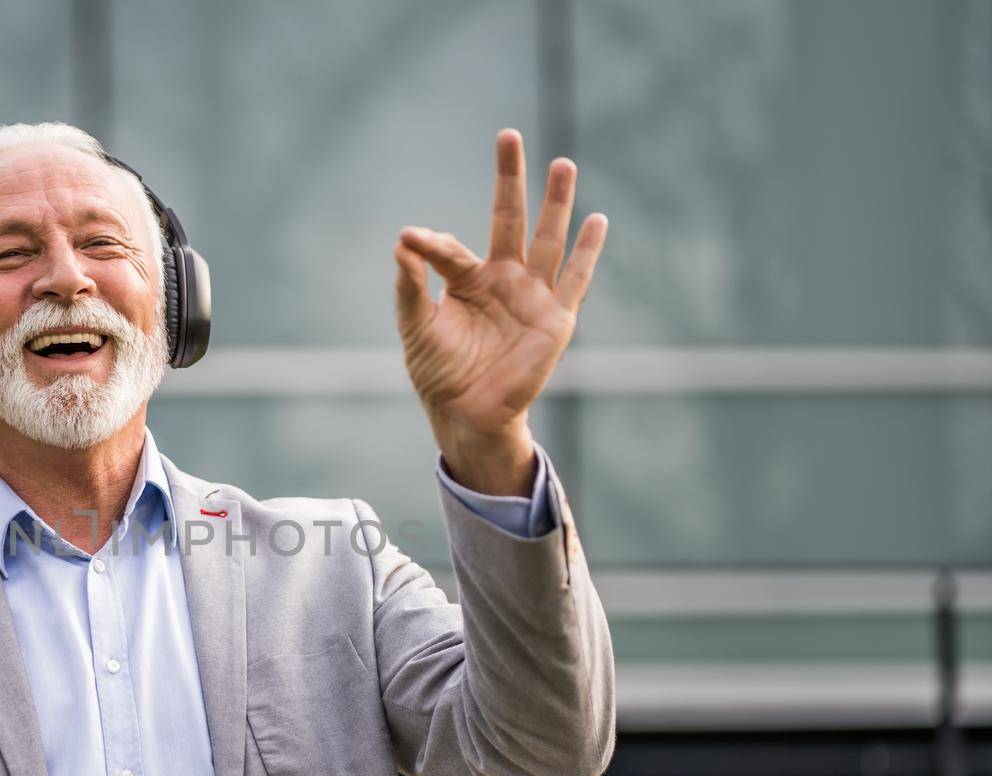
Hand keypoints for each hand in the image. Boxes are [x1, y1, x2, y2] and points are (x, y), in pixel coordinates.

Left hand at [394, 129, 606, 492]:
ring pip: (546, 239)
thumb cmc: (439, 373)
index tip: (408, 238)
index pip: (450, 249)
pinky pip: (575, 279)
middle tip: (508, 136)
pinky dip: (587, 251)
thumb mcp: (416, 328)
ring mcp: (532, 295)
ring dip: (554, 203)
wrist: (466, 414)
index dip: (429, 244)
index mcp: (467, 280)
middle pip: (508, 218)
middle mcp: (503, 279)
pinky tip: (597, 220)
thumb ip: (409, 288)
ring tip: (561, 164)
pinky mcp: (555, 318)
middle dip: (510, 179)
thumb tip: (401, 243)